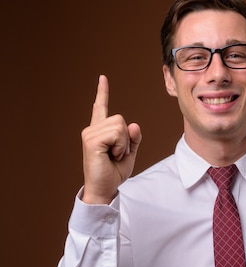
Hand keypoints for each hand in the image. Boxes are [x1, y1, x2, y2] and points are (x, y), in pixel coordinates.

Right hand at [81, 75, 141, 203]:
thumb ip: (133, 138)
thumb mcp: (130, 154)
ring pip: (120, 126)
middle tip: (117, 154)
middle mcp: (92, 129)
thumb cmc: (114, 172)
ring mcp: (90, 133)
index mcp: (100, 131)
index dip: (102, 93)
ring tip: (113, 155)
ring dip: (123, 144)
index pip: (100, 107)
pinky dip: (120, 146)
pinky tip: (111, 155)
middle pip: (121, 119)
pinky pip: (117, 134)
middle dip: (126, 139)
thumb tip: (134, 125)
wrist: (104, 188)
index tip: (103, 78)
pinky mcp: (91, 140)